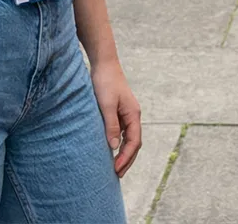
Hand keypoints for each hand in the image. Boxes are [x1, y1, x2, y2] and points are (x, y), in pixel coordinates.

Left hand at [91, 58, 142, 176]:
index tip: (116, 169)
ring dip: (123, 153)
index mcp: (133, 114)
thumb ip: (111, 126)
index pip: (134, 142)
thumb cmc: (105, 82)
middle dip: (127, 159)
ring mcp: (126, 113)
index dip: (126, 157)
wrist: (103, 63)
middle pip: (134, 143)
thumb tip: (114, 147)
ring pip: (128, 138)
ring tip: (115, 166)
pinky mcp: (118, 111)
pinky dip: (118, 143)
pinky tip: (111, 149)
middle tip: (117, 174)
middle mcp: (132, 115)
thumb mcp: (106, 105)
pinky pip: (122, 132)